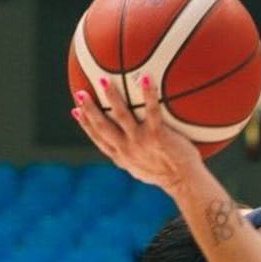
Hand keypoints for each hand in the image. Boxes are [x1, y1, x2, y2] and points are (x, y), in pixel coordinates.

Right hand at [70, 62, 213, 194]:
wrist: (185, 183)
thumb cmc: (168, 174)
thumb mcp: (144, 169)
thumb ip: (134, 155)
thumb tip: (129, 147)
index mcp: (122, 156)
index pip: (98, 139)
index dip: (85, 124)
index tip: (75, 110)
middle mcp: (127, 149)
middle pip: (102, 126)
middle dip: (89, 109)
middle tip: (79, 93)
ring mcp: (141, 142)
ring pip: (121, 116)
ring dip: (111, 98)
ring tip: (104, 80)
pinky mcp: (157, 136)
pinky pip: (152, 111)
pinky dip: (148, 94)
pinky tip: (145, 78)